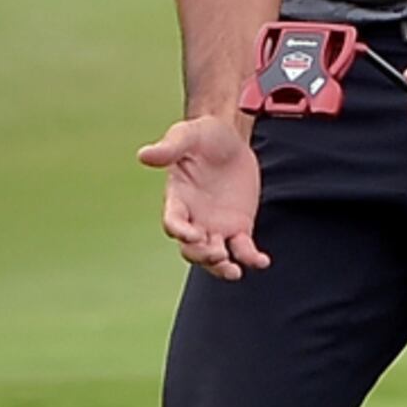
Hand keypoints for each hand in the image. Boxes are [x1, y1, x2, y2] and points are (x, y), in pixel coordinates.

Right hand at [138, 115, 270, 276]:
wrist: (231, 137)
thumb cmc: (203, 134)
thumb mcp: (186, 135)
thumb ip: (168, 148)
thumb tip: (144, 155)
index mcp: (177, 199)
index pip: (173, 223)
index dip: (180, 232)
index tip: (194, 234)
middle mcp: (194, 218)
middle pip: (191, 249)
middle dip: (202, 255)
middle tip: (217, 253)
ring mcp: (216, 226)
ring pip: (214, 257)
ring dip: (221, 267)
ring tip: (233, 271)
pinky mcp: (239, 227)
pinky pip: (243, 250)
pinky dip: (251, 259)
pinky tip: (262, 261)